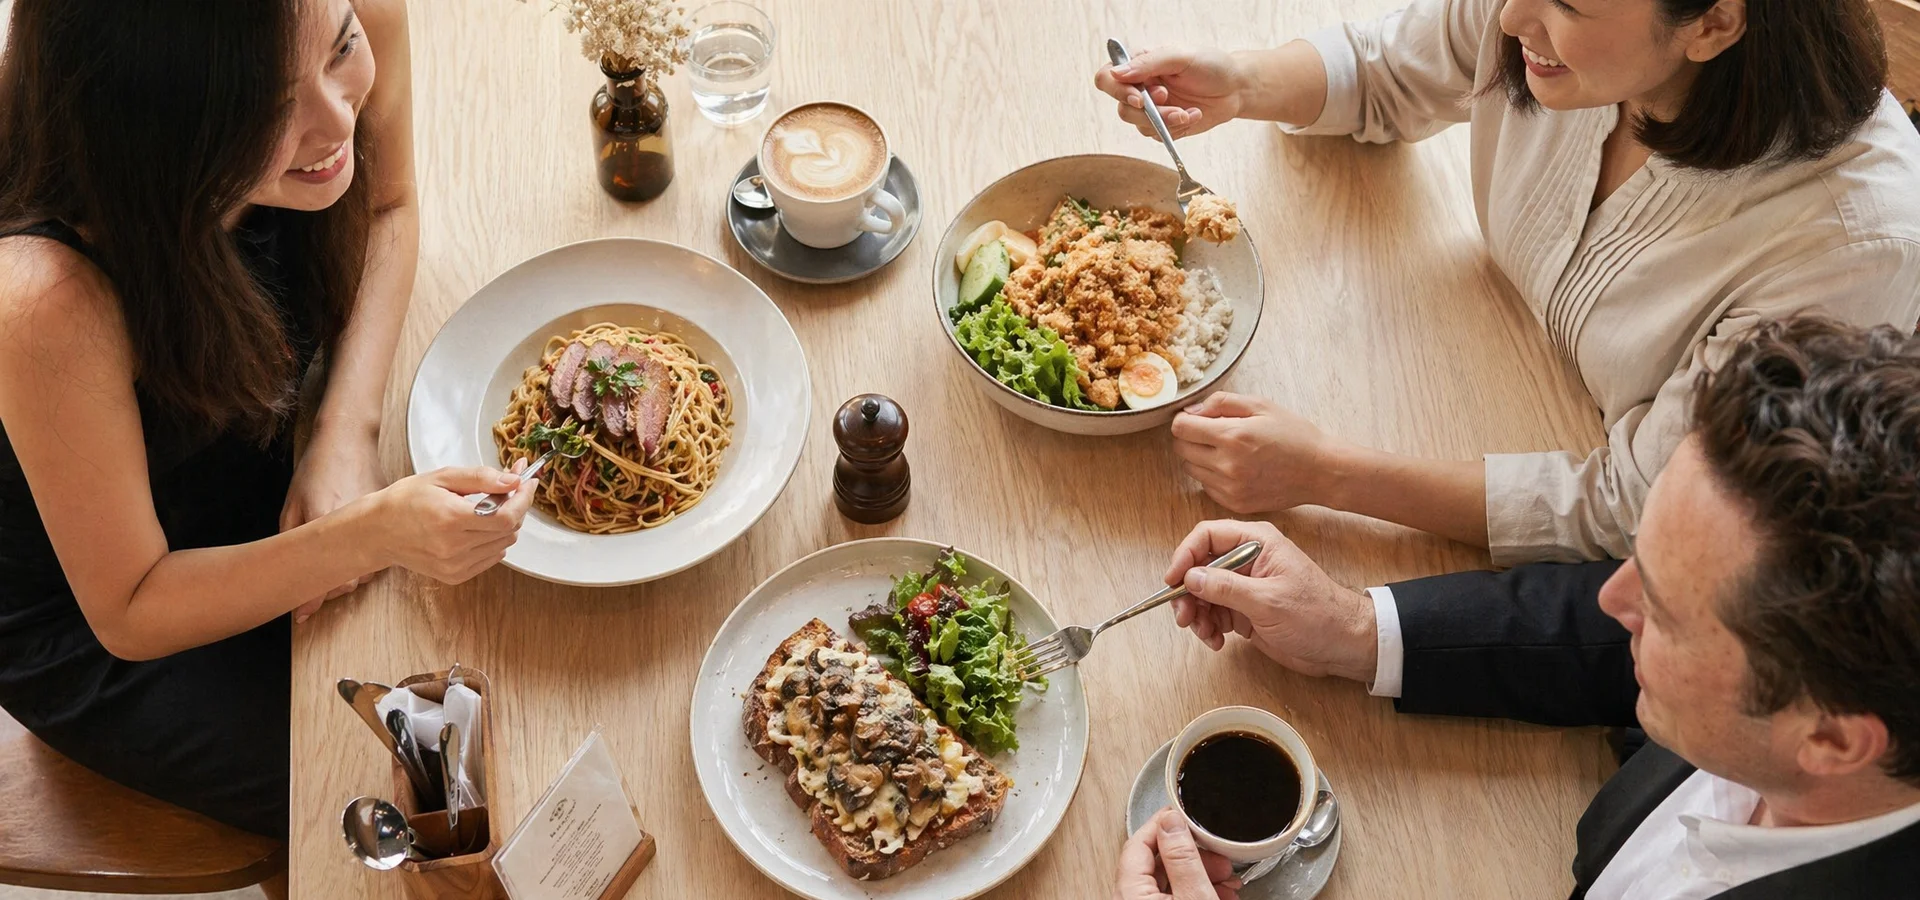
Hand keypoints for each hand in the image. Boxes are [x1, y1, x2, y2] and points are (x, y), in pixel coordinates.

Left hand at [281, 425, 389, 621]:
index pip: (332, 583)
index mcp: (328, 524)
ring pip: (370, 569)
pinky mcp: (397, 520)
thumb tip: (289, 581)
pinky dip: (370, 553)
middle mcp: (360, 529)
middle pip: (353, 582)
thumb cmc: (317, 470)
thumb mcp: (293, 505)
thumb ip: (292, 542)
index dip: (317, 598)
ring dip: (354, 569)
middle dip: (335, 585)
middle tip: (321, 574)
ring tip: (340, 554)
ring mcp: (382, 525)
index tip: (304, 610)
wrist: (350, 440)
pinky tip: (359, 541)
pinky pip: (384, 551)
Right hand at [361, 465, 535, 584]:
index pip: (506, 516)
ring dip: (505, 524)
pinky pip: (492, 557)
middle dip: (516, 506)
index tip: (528, 481)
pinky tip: (477, 527)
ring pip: (504, 544)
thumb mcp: (443, 477)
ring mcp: (455, 565)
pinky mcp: (455, 576)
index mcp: (450, 519)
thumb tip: (514, 479)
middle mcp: (454, 547)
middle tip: (508, 489)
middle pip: (509, 530)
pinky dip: (494, 540)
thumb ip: (481, 478)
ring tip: (487, 508)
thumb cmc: (407, 499)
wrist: (379, 531)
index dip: (523, 498)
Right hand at [1095, 46, 1248, 138]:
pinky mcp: (1163, 126)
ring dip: (1167, 122)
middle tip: (1171, 103)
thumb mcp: (1181, 56)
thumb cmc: (1211, 65)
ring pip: (1139, 126)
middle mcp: (1140, 87)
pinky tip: (1194, 115)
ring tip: (1189, 111)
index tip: (1140, 98)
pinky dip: (1177, 129)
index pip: (1107, 78)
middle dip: (1150, 112)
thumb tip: (1116, 73)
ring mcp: (1150, 109)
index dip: (1117, 91)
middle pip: (1122, 109)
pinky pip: (1157, 136)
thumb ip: (1148, 63)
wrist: (1236, 88)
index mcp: (1139, 65)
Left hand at [1115, 808, 1240, 899]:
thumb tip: (1171, 822)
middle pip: (1156, 863)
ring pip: (1169, 881)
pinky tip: (1219, 892)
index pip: (1137, 843)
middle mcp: (1131, 899)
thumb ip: (1182, 859)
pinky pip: (1174, 896)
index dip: (1163, 825)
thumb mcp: (1194, 896)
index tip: (1184, 815)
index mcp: (1130, 892)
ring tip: (1226, 879)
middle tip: (1218, 856)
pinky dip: (1195, 891)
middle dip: (1192, 855)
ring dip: (1200, 874)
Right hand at [1163, 520, 1376, 682]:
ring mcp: (1245, 586)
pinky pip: (1214, 613)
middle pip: (1200, 567)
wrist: (1342, 645)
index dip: (1185, 556)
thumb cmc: (1317, 615)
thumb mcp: (1268, 601)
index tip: (1173, 581)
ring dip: (1197, 614)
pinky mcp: (1245, 610)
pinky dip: (1209, 628)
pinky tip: (1216, 641)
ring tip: (1205, 634)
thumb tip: (1190, 577)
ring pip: (1203, 593)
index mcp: (1257, 543)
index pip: (1207, 536)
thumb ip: (1226, 587)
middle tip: (1184, 617)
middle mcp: (1247, 560)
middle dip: (1188, 593)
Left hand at [1171, 393, 1345, 514]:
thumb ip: (1221, 402)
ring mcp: (1230, 488)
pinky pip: (1206, 486)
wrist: (1320, 471)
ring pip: (1190, 469)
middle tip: (1212, 432)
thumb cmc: (1294, 434)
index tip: (1197, 418)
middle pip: (1181, 449)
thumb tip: (1191, 410)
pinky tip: (1234, 467)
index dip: (1185, 419)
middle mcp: (1226, 465)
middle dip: (1191, 437)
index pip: (1180, 428)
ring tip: (1227, 450)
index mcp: (1232, 436)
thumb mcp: (1261, 405)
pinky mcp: (1234, 503)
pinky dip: (1212, 476)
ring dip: (1199, 457)